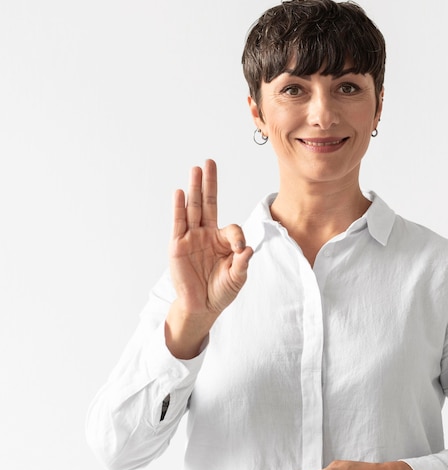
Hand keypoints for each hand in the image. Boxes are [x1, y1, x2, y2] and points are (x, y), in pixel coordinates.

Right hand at [165, 159, 252, 357]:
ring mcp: (191, 238)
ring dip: (194, 189)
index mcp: (223, 241)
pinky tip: (180, 192)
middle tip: (209, 162)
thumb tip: (248, 250)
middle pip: (209, 204)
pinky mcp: (178, 245)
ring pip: (193, 209)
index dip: (237, 237)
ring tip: (196, 169)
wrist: (201, 307)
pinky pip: (179, 223)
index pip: (232, 229)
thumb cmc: (220, 292)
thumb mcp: (237, 278)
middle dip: (209, 184)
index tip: (239, 250)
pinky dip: (179, 207)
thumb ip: (242, 264)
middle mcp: (207, 235)